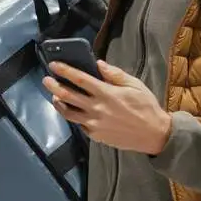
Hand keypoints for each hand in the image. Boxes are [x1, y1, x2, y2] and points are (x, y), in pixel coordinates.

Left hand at [42, 60, 171, 155]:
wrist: (153, 134)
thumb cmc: (146, 106)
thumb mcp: (135, 85)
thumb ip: (115, 74)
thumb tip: (98, 64)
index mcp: (107, 93)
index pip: (80, 79)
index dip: (65, 70)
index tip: (54, 64)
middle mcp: (97, 109)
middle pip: (68, 96)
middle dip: (54, 86)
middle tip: (46, 79)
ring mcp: (94, 124)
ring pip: (68, 113)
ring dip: (58, 103)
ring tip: (54, 96)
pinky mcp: (95, 135)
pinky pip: (79, 124)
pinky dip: (72, 115)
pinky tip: (71, 110)